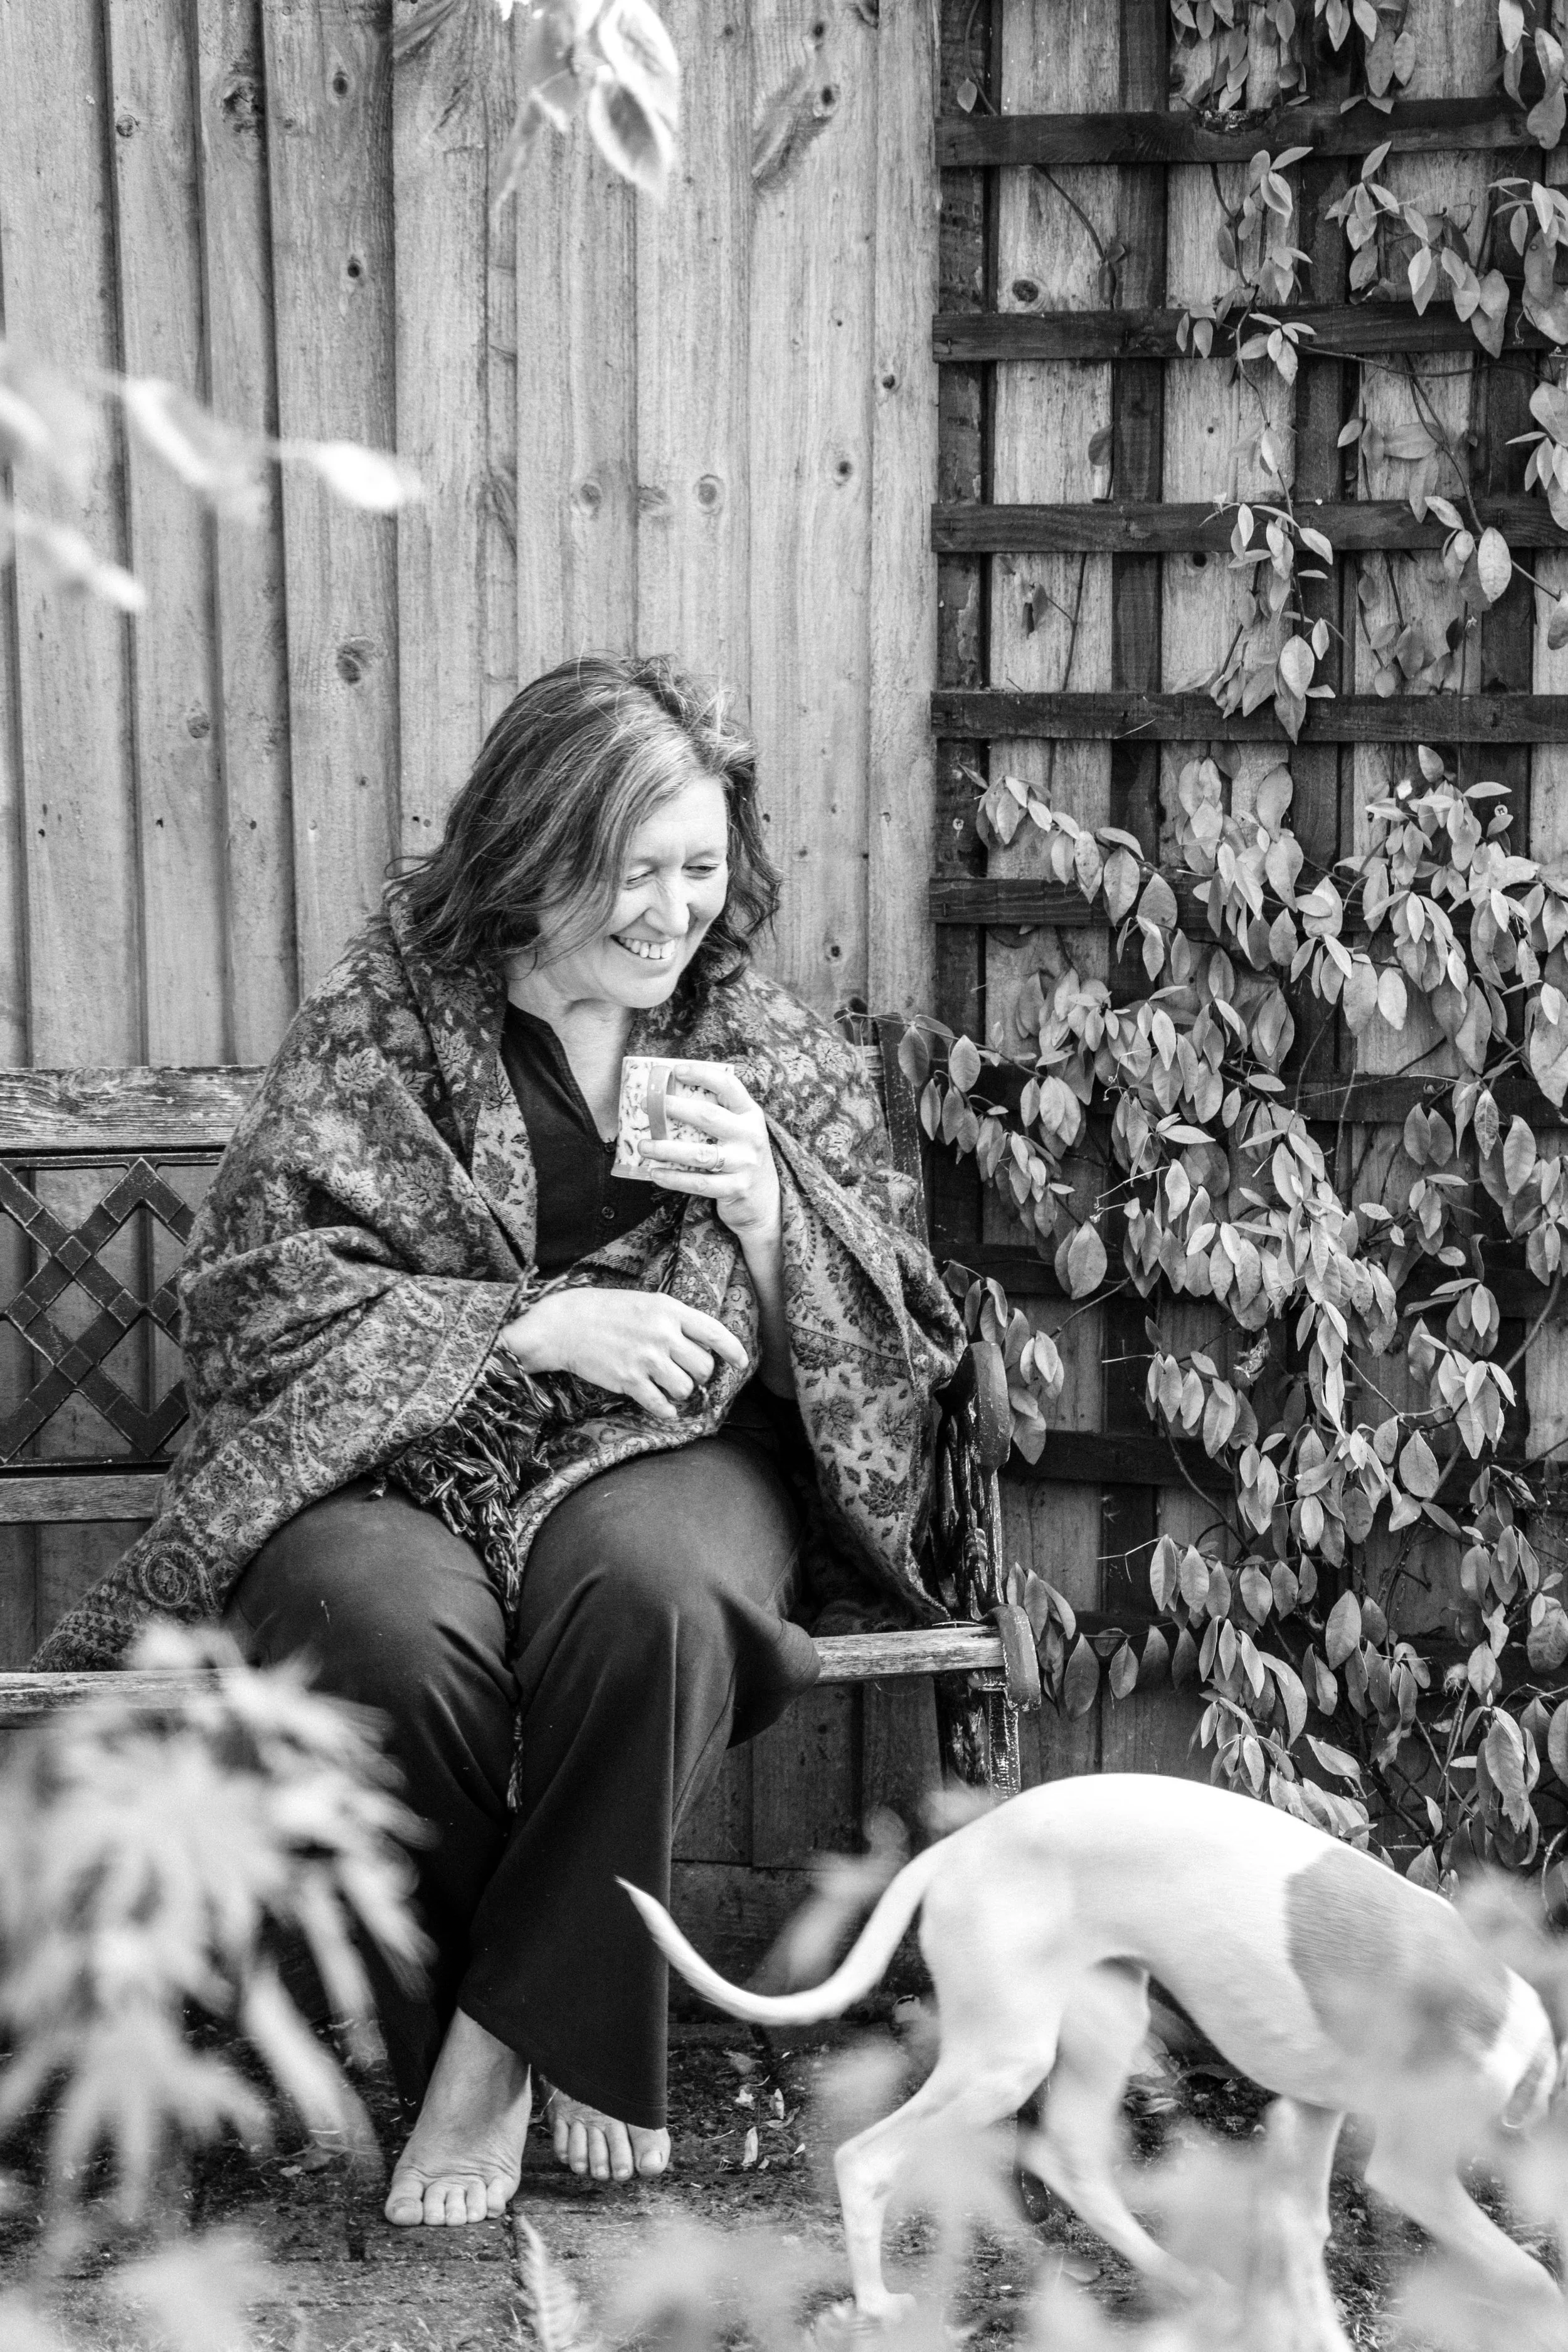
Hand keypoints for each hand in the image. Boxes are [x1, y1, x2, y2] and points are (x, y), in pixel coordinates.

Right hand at [497, 1286, 748, 1420]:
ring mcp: (646, 1359)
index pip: (715, 1332)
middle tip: (685, 1373)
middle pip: (704, 1366)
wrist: (565, 1324)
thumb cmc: (607, 1310)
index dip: (734, 1350)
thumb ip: (675, 1319)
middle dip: (699, 1375)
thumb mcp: (647, 1302)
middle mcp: (663, 1334)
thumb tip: (703, 1341)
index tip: (742, 1363)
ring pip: (686, 1389)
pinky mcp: (629, 1381)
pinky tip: (661, 1406)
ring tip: (667, 1386)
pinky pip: (661, 1406)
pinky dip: (666, 1410)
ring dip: (681, 1392)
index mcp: (669, 1310)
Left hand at [636, 1064, 780, 1241]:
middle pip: (708, 1116)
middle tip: (645, 1105)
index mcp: (750, 1114)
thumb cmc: (740, 1156)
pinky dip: (674, 1179)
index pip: (729, 1086)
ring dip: (666, 1149)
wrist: (764, 1200)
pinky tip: (655, 1173)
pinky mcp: (736, 1188)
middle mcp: (750, 1136)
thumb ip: (717, 1115)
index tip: (676, 1070)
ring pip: (699, 1154)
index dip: (703, 1074)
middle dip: (674, 1108)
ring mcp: (745, 1163)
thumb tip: (669, 1097)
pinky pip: (699, 1183)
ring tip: (643, 1146)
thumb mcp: (739, 1130)